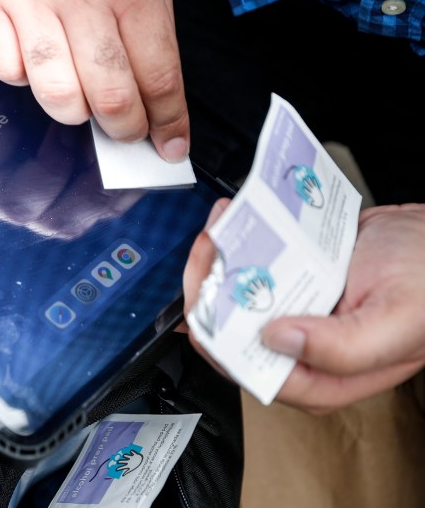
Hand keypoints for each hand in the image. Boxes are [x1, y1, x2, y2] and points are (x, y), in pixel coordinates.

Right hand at [0, 0, 189, 161]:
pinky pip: (3, 67)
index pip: (158, 77)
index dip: (168, 122)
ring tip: (81, 103)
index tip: (170, 146)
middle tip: (126, 130)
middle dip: (125, 129)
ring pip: (54, 93)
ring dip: (74, 113)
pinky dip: (21, 78)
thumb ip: (152, 24)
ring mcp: (29, 0)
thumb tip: (154, 89)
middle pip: (109, 96)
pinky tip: (35, 64)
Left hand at [184, 201, 424, 413]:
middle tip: (212, 246)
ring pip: (235, 300)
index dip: (216, 331)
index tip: (209, 287)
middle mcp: (300, 354)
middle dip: (210, 287)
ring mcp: (294, 317)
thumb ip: (341, 348)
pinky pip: (254, 273)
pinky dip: (241, 247)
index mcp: (321, 378)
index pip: (246, 369)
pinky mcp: (292, 287)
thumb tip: (276, 341)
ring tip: (222, 228)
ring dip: (221, 262)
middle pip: (230, 332)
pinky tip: (238, 224)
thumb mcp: (396, 319)